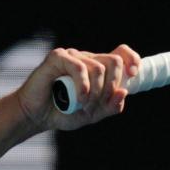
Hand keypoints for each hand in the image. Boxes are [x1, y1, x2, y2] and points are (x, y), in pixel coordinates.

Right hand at [16, 44, 142, 131]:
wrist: (36, 116)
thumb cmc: (62, 113)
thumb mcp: (92, 114)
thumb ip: (110, 106)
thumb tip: (124, 92)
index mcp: (97, 68)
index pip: (121, 53)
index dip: (132, 59)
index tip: (133, 74)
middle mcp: (86, 59)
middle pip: (114, 61)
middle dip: (111, 87)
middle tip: (98, 103)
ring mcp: (72, 57)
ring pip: (98, 68)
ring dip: (95, 93)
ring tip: (83, 105)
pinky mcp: (57, 58)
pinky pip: (79, 67)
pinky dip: (83, 86)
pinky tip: (78, 98)